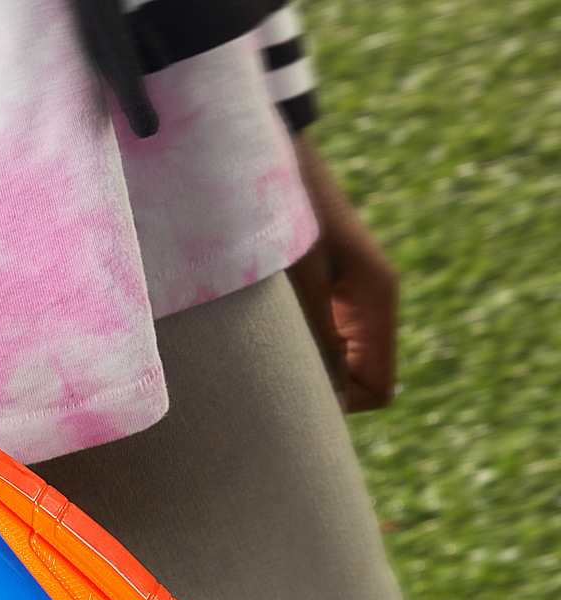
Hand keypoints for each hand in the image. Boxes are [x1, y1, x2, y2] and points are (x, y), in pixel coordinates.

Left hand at [286, 130, 399, 412]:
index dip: (343, 404)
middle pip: (358, 378)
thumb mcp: (301, 281)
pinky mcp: (323, 286)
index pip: (378, 387)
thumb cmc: (287, 214)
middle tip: (269, 386)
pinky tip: (261, 334)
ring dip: (304, 365)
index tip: (296, 394)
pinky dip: (295, 345)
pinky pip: (318, 335)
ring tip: (261, 355)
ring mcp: (347, 295)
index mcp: (376, 300)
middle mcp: (369, 302)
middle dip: (321, 389)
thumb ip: (320, 338)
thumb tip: (330, 398)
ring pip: (335, 359)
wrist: (270, 156)